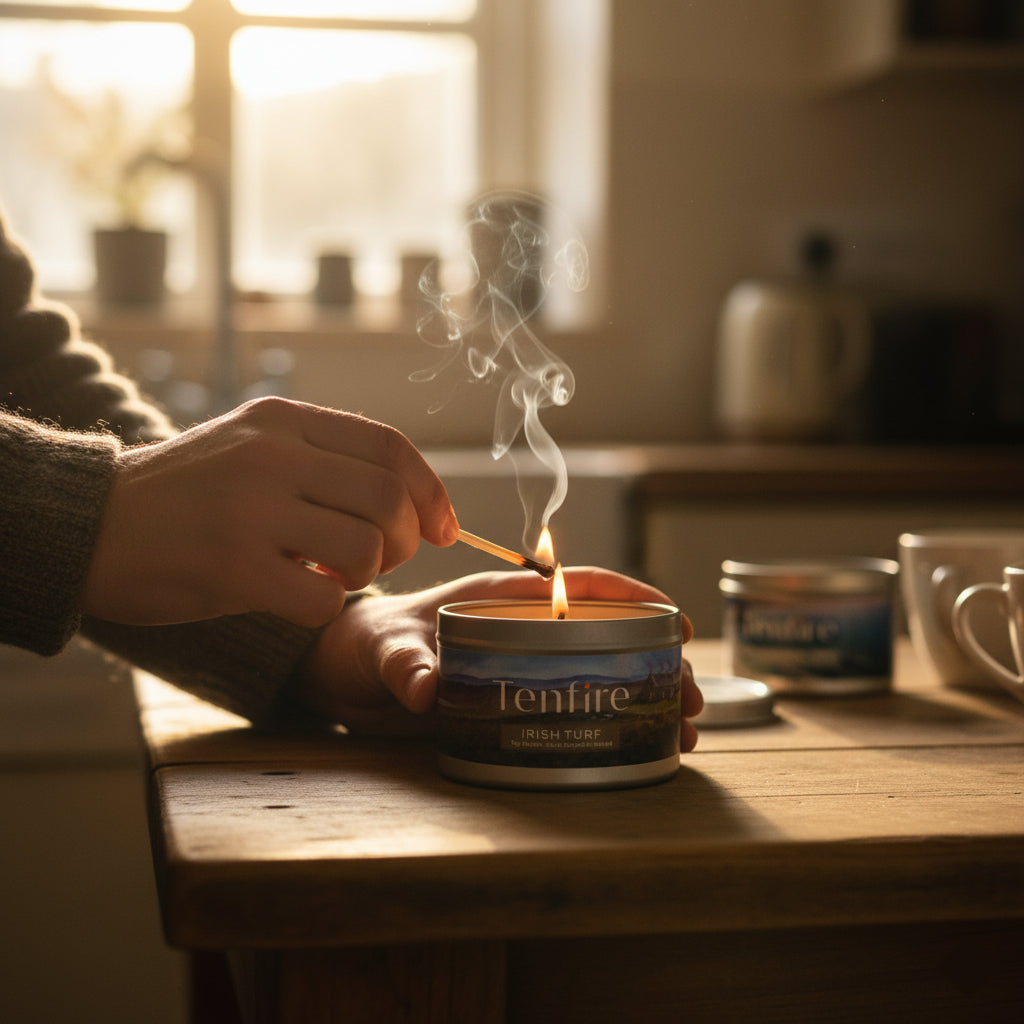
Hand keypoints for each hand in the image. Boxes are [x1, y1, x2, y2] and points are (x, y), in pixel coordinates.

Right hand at [82, 397, 457, 626]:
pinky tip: (299, 598)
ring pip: (366, 546)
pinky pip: (323, 597)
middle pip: (388, 498)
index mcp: (283, 421)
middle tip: (379, 558)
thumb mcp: (251, 445)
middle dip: (405, 540)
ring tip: (334, 575)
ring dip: (367, 574)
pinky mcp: (229, 568)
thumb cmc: (185, 495)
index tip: (445, 528)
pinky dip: (326, 607)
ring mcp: (250, 510)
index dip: (431, 492)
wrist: (90, 524)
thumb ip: (322, 458)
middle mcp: (271, 456)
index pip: (390, 446)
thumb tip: (406, 494)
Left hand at [297, 567, 702, 749]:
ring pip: (594, 677)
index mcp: (499, 599)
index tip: (674, 620)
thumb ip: (404, 664)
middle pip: (602, 638)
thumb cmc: (361, 643)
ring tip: (681, 732)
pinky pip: (566, 711)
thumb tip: (426, 690)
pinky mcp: (507, 706)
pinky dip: (604, 727)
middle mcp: (518, 630)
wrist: (339, 674)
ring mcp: (516, 669)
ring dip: (639, 699)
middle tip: (690, 697)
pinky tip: (636, 750)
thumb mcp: (382, 649)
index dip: (631, 599)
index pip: (578, 587)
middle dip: (652, 663)